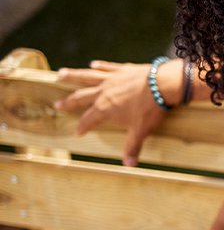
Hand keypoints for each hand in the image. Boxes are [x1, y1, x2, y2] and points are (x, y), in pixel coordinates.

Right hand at [55, 60, 176, 165]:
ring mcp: (111, 79)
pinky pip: (107, 67)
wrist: (162, 85)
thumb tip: (129, 165)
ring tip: (61, 74)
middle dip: (68, 102)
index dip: (82, 127)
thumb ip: (132, 146)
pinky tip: (94, 64)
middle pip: (80, 97)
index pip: (88, 120)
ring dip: (73, 76)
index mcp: (104, 109)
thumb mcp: (140, 130)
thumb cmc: (150, 109)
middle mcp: (103, 92)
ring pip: (87, 76)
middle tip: (57, 105)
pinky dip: (99, 66)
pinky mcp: (121, 69)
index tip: (77, 132)